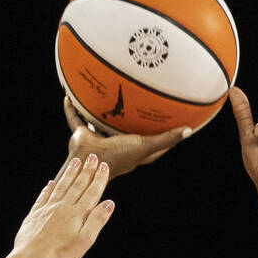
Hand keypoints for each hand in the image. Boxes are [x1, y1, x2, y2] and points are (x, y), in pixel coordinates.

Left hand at [12, 154, 113, 257]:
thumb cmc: (60, 254)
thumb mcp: (84, 241)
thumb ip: (97, 220)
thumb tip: (109, 203)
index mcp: (77, 213)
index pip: (92, 192)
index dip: (99, 178)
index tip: (104, 166)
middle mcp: (63, 207)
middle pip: (77, 185)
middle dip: (86, 170)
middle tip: (92, 157)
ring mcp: (48, 209)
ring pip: (61, 187)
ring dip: (70, 174)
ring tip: (76, 163)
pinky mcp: (35, 214)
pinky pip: (44, 197)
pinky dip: (49, 189)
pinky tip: (51, 184)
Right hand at [64, 97, 188, 177]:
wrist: (90, 162)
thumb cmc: (118, 157)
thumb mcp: (145, 146)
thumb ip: (165, 139)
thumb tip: (189, 131)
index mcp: (131, 151)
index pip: (150, 145)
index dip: (160, 138)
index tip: (170, 126)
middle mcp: (115, 145)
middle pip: (124, 132)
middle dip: (129, 122)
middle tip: (137, 106)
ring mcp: (97, 140)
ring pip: (98, 124)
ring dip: (98, 113)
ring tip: (102, 95)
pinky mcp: (81, 136)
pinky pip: (76, 120)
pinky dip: (72, 110)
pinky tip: (69, 97)